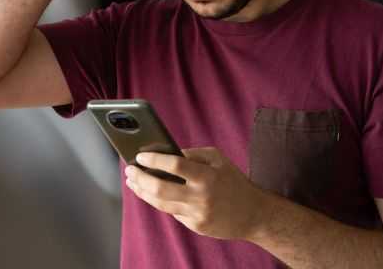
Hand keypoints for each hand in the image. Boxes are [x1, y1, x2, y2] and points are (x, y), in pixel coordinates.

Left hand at [127, 147, 266, 240]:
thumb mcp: (219, 160)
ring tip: (134, 182)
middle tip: (130, 170)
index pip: (175, 165)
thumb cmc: (233, 181)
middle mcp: (201, 196)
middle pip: (161, 189)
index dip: (155, 159)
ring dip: (143, 192)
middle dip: (140, 179)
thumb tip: (167, 155)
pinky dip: (161, 202)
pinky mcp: (195, 226)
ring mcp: (197, 214)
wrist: (252, 213)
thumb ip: (194, 155)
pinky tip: (153, 193)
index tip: (140, 156)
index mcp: (208, 175)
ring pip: (161, 204)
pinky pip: (172, 212)